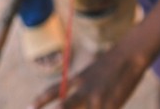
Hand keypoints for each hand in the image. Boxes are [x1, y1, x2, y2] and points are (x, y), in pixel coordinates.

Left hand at [28, 45, 147, 108]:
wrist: (131, 55)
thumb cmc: (111, 65)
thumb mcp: (90, 73)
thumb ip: (78, 88)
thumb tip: (62, 103)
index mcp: (78, 80)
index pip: (54, 91)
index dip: (41, 100)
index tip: (29, 107)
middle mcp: (85, 92)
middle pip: (64, 107)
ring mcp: (97, 101)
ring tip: (68, 108)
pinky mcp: (112, 107)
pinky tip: (104, 108)